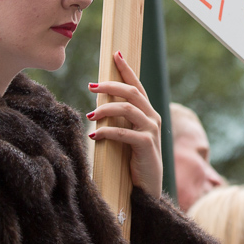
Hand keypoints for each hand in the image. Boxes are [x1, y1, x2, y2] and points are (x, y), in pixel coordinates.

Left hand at [88, 51, 163, 196]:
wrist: (146, 189)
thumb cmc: (133, 162)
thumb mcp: (127, 137)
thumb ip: (120, 122)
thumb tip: (98, 107)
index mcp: (148, 113)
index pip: (137, 86)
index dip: (126, 69)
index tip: (115, 54)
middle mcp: (153, 118)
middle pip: (131, 93)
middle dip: (110, 86)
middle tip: (91, 86)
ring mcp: (151, 130)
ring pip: (127, 109)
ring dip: (105, 109)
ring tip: (90, 116)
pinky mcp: (146, 145)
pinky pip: (124, 132)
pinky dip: (107, 132)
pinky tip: (94, 136)